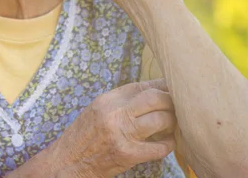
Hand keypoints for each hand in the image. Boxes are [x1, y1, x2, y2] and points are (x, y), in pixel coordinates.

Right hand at [51, 79, 176, 177]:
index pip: (141, 86)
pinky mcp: (129, 154)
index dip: (160, 86)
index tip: (170, 90)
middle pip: (155, 98)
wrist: (69, 161)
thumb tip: (152, 91)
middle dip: (171, 101)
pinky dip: (169, 144)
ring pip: (161, 120)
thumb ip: (121, 101)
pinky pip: (160, 147)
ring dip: (172, 122)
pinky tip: (167, 142)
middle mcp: (115, 113)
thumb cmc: (84, 135)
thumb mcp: (98, 110)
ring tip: (172, 124)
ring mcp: (123, 134)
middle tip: (177, 106)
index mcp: (107, 100)